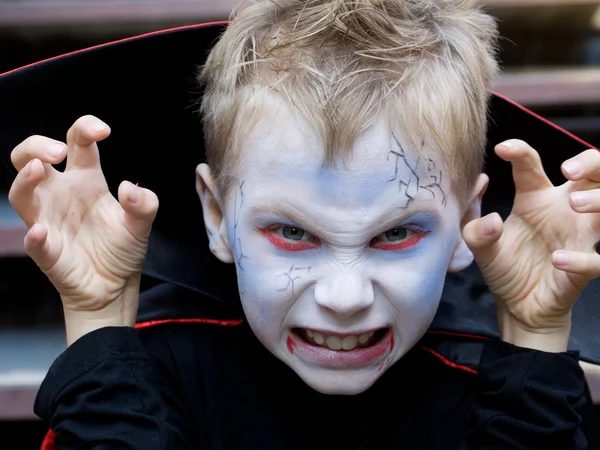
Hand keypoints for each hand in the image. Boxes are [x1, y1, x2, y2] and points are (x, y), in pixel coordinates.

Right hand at [8, 116, 158, 342]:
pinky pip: (34, 241)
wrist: (116, 286)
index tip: (102, 130)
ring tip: (38, 169)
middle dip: (38, 146)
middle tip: (57, 151)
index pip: (77, 143)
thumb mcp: (142, 224)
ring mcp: (49, 220)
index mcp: (87, 180)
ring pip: (21, 193)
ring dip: (24, 180)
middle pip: (32, 158)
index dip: (84, 128)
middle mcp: (62, 194)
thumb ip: (145, 204)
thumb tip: (129, 189)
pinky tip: (42, 231)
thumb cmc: (122, 249)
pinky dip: (36, 236)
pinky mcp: (47, 250)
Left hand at [463, 140, 599, 351]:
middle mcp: (563, 211)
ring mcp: (578, 238)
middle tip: (569, 170)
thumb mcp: (478, 246)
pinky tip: (558, 259)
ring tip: (574, 204)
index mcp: (535, 198)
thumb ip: (474, 227)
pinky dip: (581, 259)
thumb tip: (484, 206)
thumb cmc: (504, 266)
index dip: (520, 151)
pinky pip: (596, 260)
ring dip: (599, 201)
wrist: (517, 305)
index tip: (502, 149)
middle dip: (591, 162)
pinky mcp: (584, 268)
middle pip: (594, 173)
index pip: (531, 165)